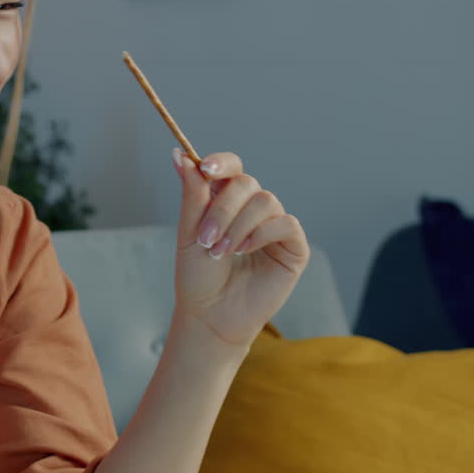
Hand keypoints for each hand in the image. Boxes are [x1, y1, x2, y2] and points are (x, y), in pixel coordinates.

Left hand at [171, 150, 309, 346]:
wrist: (210, 316)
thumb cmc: (198, 277)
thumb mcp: (189, 232)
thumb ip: (192, 194)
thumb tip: (180, 156)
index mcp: (225, 200)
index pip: (231, 167)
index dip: (221, 162)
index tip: (205, 168)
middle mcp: (252, 209)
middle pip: (246, 183)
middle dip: (222, 208)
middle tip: (205, 240)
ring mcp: (274, 226)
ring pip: (266, 201)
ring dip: (238, 225)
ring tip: (222, 252)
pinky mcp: (293, 247)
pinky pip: (286, 223)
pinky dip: (262, 233)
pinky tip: (245, 251)